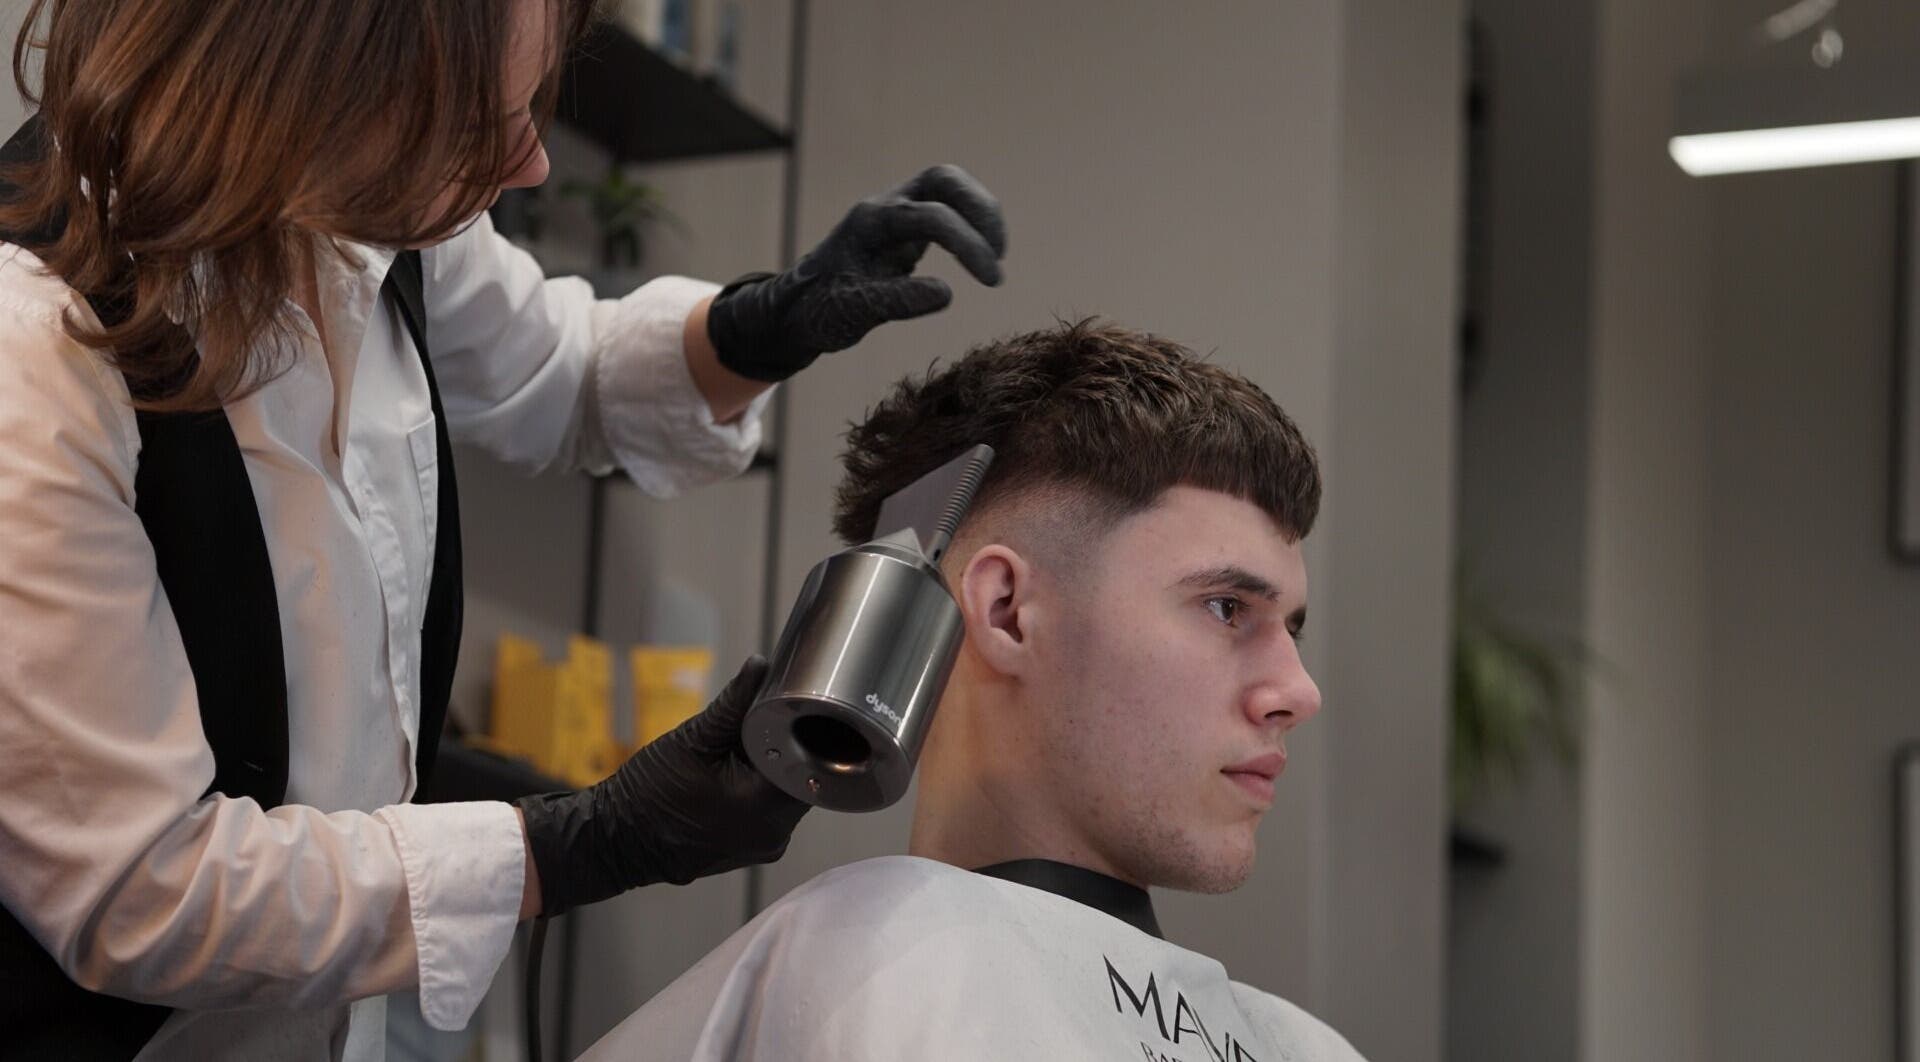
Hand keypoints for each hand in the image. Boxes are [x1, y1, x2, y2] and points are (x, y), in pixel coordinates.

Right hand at [516, 656, 808, 915]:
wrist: (615, 841)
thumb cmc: (647, 792)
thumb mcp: (693, 738)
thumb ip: (734, 702)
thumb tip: (761, 664)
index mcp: (764, 807)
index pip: (809, 759)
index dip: (801, 729)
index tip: (787, 707)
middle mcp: (774, 835)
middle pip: (803, 777)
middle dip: (788, 747)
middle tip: (766, 723)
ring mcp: (765, 848)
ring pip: (789, 794)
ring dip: (777, 768)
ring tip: (750, 746)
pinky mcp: (754, 850)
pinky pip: (773, 812)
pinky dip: (764, 789)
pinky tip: (742, 772)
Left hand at [705, 164, 1008, 381]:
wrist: (798, 308)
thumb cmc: (821, 310)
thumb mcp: (853, 312)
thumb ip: (896, 301)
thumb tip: (946, 293)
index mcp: (870, 222)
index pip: (931, 217)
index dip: (967, 244)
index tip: (991, 280)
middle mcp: (886, 206)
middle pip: (944, 180)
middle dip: (980, 210)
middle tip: (999, 254)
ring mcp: (897, 210)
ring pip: (948, 187)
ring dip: (980, 213)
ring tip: (997, 253)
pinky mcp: (906, 224)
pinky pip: (946, 207)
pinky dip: (971, 224)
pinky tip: (981, 254)